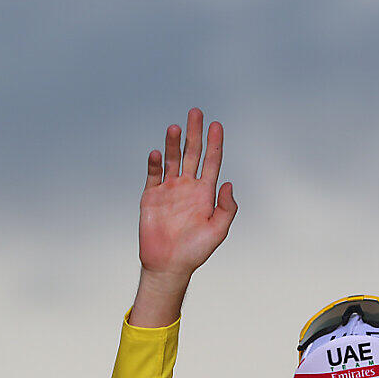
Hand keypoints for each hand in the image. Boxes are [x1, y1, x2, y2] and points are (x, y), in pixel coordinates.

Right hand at [129, 108, 237, 326]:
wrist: (168, 265)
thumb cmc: (195, 251)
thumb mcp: (218, 230)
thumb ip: (226, 208)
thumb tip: (228, 183)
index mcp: (205, 192)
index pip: (211, 161)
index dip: (214, 143)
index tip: (216, 124)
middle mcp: (188, 187)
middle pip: (192, 153)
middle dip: (194, 133)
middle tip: (195, 112)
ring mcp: (169, 190)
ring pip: (171, 160)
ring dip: (172, 143)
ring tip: (174, 128)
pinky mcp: (151, 197)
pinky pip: (152, 175)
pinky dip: (154, 163)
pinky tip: (156, 153)